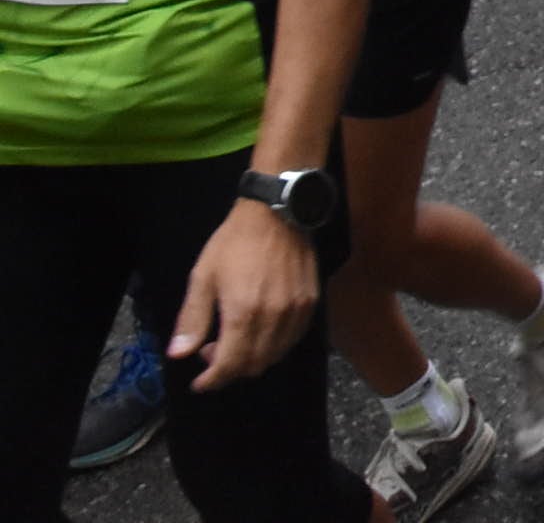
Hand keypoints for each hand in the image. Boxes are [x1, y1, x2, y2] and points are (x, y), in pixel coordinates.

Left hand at [173, 201, 318, 388]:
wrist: (278, 214)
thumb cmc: (234, 243)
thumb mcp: (203, 277)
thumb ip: (192, 319)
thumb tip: (179, 355)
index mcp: (243, 313)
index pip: (229, 365)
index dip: (212, 380)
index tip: (200, 383)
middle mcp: (274, 318)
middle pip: (254, 365)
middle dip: (230, 369)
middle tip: (213, 352)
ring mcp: (297, 311)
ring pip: (275, 355)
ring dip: (253, 359)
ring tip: (237, 341)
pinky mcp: (311, 303)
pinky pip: (293, 339)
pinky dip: (275, 346)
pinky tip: (261, 332)